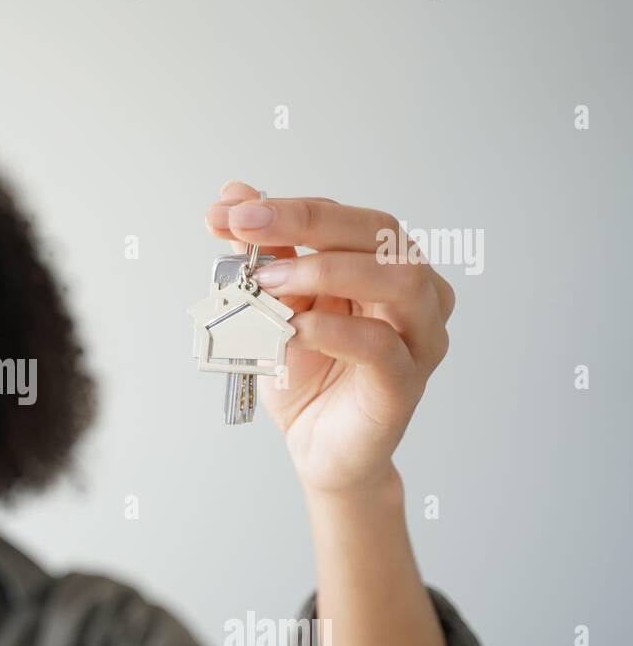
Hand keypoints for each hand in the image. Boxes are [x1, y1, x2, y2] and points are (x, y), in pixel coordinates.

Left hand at [205, 181, 455, 495]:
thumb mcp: (274, 307)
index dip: (285, 208)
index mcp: (385, 266)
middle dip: (307, 221)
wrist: (318, 449)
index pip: (344, 218)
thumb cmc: (307, 375)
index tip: (227, 210)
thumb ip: (264, 254)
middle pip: (380, 233)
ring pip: (398, 281)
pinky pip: (380, 346)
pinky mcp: (405, 384)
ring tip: (269, 280)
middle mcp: (416, 294)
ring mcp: (418, 339)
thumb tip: (234, 196)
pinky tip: (293, 329)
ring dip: (326, 269)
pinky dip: (333, 330)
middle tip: (246, 226)